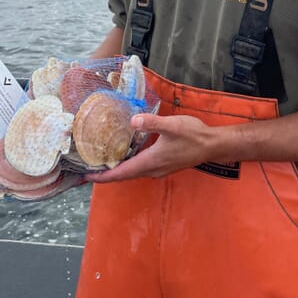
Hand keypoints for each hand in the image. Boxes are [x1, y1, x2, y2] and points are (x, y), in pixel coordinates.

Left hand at [87, 113, 215, 183]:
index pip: (121, 173)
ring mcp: (159, 169)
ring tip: (102, 162)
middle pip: (124, 175)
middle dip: (105, 174)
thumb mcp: (172, 126)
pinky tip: (126, 154)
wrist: (212, 145)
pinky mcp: (164, 165)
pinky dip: (129, 165)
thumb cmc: (193, 135)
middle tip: (88, 169)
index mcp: (150, 162)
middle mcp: (152, 170)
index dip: (102, 177)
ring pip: (132, 172)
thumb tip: (132, 120)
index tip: (85, 177)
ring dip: (117, 170)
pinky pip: (141, 168)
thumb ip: (152, 123)